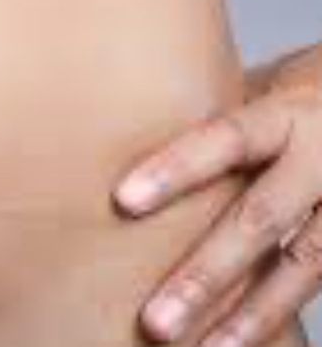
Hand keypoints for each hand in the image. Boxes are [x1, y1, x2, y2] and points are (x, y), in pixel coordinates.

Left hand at [114, 43, 321, 346]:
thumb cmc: (289, 100)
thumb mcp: (254, 90)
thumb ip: (202, 115)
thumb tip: (111, 130)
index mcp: (286, 115)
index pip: (226, 139)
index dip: (176, 169)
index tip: (123, 200)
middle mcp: (320, 159)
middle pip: (259, 220)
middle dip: (204, 274)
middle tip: (153, 320)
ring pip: (297, 267)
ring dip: (241, 315)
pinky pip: (309, 284)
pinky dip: (267, 318)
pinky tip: (227, 345)